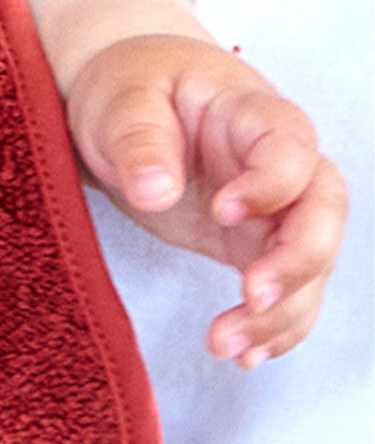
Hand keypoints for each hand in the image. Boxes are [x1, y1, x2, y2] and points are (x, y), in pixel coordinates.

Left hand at [66, 34, 348, 368]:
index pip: (290, 147)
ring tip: (225, 344)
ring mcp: (273, 208)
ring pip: (311, 262)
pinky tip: (242, 355)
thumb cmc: (130, 87)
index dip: (271, 184)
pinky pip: (286, 291)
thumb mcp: (120, 99)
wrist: (128, 105)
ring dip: (280, 312)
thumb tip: (155, 190)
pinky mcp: (254, 244)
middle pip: (323, 210)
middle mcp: (278, 162)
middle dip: (299, 261)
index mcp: (249, 112)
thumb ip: (138, 138)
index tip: (222, 212)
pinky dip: (273, 328)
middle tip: (252, 295)